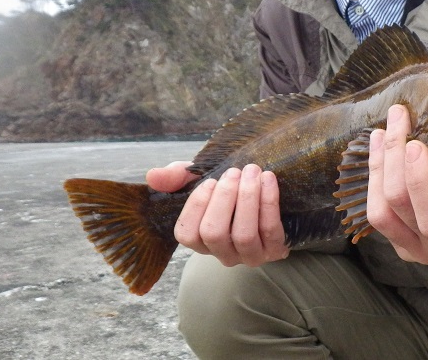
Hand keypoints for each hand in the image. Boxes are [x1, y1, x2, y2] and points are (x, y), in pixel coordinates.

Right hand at [146, 162, 288, 266]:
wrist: (268, 198)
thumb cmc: (229, 193)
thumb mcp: (201, 181)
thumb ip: (176, 177)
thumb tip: (152, 176)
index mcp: (200, 240)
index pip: (186, 234)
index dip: (197, 206)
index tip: (210, 180)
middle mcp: (222, 254)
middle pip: (214, 233)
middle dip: (224, 198)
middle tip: (235, 171)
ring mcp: (249, 256)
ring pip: (243, 234)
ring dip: (247, 198)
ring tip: (252, 171)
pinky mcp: (275, 251)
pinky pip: (271, 230)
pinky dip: (269, 202)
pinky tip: (268, 179)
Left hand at [366, 105, 427, 267]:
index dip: (420, 184)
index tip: (417, 143)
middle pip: (400, 206)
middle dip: (393, 158)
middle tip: (399, 118)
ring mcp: (412, 246)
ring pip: (380, 209)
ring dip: (377, 165)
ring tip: (383, 129)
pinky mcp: (397, 238)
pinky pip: (373, 210)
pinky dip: (370, 175)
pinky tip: (376, 144)